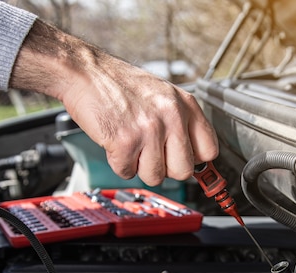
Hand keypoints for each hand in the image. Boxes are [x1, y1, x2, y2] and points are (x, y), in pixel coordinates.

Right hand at [10, 20, 217, 185]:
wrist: (86, 72)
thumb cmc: (121, 85)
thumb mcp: (163, 95)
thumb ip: (182, 123)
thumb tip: (194, 158)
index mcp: (185, 105)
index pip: (209, 150)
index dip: (193, 160)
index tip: (181, 159)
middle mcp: (172, 116)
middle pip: (184, 171)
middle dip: (166, 168)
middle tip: (151, 153)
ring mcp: (149, 130)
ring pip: (155, 176)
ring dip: (139, 166)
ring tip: (131, 144)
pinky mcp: (125, 142)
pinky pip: (128, 172)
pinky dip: (119, 163)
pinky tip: (116, 143)